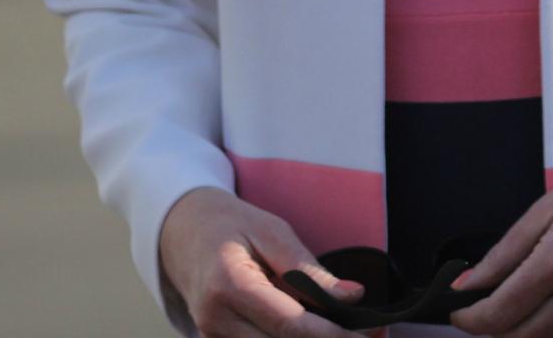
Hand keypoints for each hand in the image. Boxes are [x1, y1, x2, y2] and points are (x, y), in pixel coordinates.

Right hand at [157, 186, 365, 336]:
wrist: (184, 233)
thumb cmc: (233, 226)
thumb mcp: (274, 232)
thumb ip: (309, 269)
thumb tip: (352, 296)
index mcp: (229, 286)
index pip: (288, 323)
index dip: (329, 334)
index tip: (364, 334)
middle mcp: (215, 320)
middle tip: (368, 334)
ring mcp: (210, 336)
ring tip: (346, 330)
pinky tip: (314, 330)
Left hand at [450, 162, 552, 337]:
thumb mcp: (542, 213)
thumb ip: (502, 254)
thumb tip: (465, 285)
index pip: (501, 310)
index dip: (471, 319)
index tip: (459, 314)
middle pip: (521, 334)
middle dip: (495, 327)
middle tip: (486, 311)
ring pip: (550, 337)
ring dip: (529, 326)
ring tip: (526, 301)